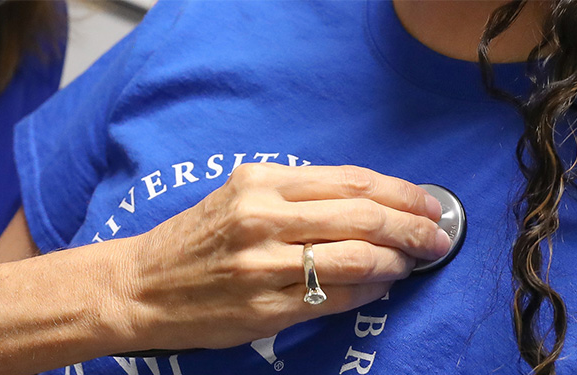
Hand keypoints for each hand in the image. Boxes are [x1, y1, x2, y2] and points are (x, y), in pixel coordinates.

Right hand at [104, 163, 450, 350]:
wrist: (140, 286)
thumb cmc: (194, 239)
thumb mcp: (238, 196)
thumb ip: (296, 195)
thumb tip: (370, 204)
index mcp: (259, 183)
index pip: (350, 181)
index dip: (399, 192)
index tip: (427, 202)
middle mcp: (263, 219)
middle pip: (363, 217)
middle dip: (412, 227)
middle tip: (437, 236)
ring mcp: (263, 266)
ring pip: (356, 257)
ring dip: (396, 261)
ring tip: (411, 263)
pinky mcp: (264, 308)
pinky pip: (334, 297)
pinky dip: (368, 291)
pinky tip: (381, 286)